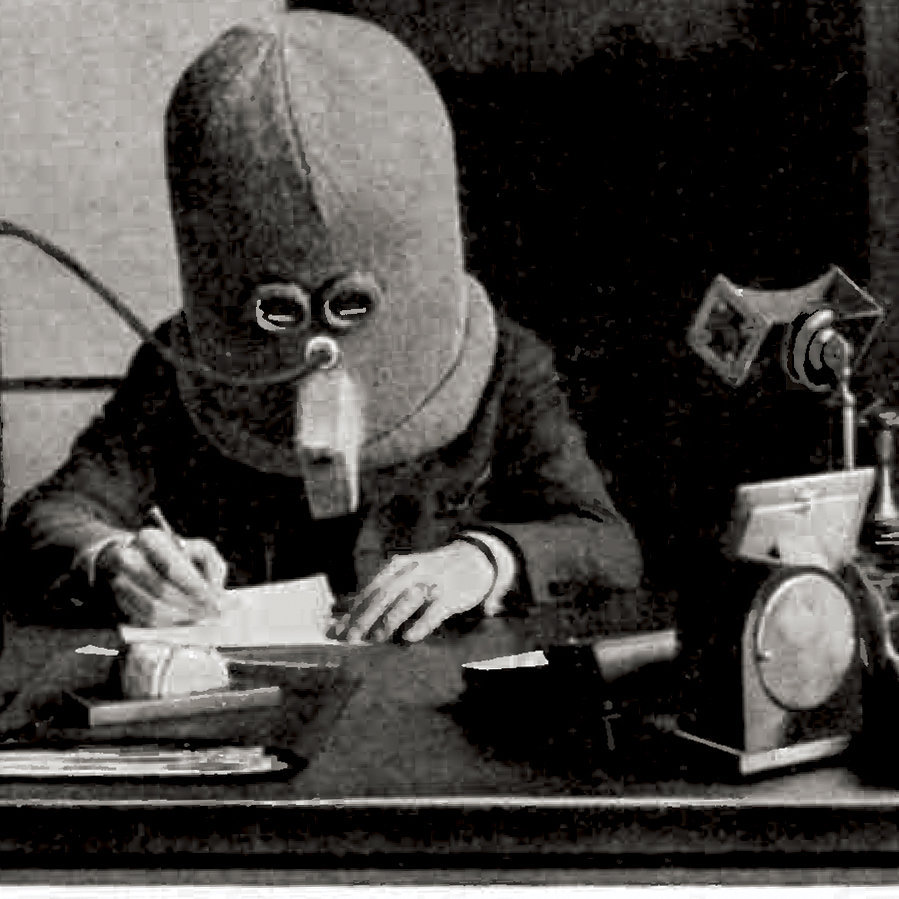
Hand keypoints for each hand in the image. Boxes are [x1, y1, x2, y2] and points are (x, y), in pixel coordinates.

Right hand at [97, 527, 228, 626]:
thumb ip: (213, 565)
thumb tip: (215, 591)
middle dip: (188, 606)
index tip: (214, 602)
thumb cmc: (177, 555)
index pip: (173, 567)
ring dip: (178, 619)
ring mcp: (117, 581)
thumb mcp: (199, 549)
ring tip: (198, 621)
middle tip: (209, 616)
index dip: (195, 587)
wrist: (136, 558)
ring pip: (151, 609)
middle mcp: (128, 557)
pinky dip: (165, 625)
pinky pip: (142, 620)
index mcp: (150, 539)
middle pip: (161, 590)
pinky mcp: (117, 601)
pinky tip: (182, 623)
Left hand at [336, 541, 495, 642]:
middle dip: (364, 617)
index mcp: (397, 566)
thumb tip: (346, 608)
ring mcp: (432, 582)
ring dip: (388, 621)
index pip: (370, 589)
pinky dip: (421, 624)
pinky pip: (434, 611)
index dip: (352, 610)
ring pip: (405, 601)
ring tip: (375, 638)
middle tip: (350, 638)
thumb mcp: (406, 574)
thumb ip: (381, 590)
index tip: (337, 629)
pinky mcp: (451, 595)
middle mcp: (412, 571)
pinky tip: (409, 637)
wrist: (474, 558)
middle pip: (383, 595)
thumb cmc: (433, 572)